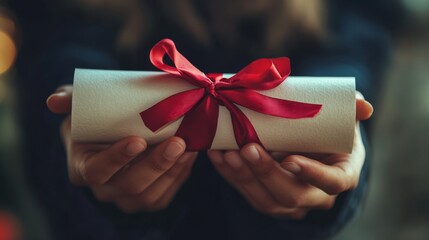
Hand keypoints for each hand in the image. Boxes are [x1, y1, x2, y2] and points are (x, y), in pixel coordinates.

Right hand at [47, 85, 197, 212]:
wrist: (115, 133)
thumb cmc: (96, 119)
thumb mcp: (80, 107)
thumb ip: (69, 100)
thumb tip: (54, 101)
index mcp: (82, 167)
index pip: (96, 171)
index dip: (117, 158)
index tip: (138, 140)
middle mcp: (104, 188)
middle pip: (130, 186)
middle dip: (156, 165)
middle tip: (177, 142)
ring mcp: (127, 197)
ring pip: (150, 195)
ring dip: (172, 171)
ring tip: (189, 147)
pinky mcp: (148, 198)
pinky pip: (165, 195)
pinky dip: (180, 176)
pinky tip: (190, 156)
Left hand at [208, 92, 372, 218]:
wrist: (311, 143)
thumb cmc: (329, 131)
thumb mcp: (344, 119)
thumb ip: (351, 110)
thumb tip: (364, 106)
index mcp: (341, 175)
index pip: (331, 182)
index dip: (312, 174)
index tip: (290, 159)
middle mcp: (315, 195)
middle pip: (291, 195)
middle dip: (266, 173)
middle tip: (248, 148)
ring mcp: (288, 200)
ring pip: (265, 199)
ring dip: (243, 177)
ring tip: (228, 152)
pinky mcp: (266, 197)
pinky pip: (246, 192)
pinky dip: (229, 175)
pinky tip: (217, 155)